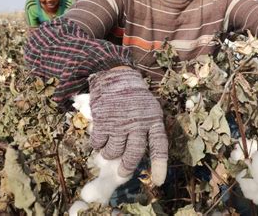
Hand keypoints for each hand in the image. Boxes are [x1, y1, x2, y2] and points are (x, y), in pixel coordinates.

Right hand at [89, 68, 167, 184]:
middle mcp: (138, 123)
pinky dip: (98, 144)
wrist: (116, 76)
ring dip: (110, 154)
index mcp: (154, 120)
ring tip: (110, 147)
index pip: (159, 146)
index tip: (158, 181)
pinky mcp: (103, 121)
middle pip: (134, 153)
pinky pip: (98, 143)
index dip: (159, 165)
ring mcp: (120, 123)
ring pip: (114, 151)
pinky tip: (101, 136)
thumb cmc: (135, 98)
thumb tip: (135, 157)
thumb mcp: (149, 110)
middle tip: (123, 173)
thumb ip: (146, 130)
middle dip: (127, 167)